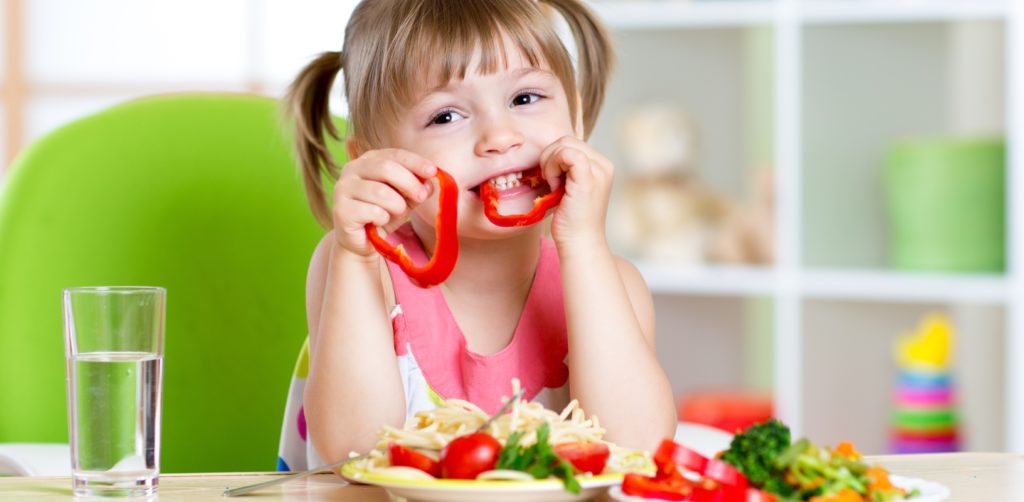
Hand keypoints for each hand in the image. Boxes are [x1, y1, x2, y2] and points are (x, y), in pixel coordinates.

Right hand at [332, 149, 436, 256]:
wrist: (362, 241)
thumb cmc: (383, 214)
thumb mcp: (405, 198)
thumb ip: (417, 188)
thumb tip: (429, 183)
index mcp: (368, 160)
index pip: (394, 154)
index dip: (415, 162)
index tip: (433, 171)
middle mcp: (351, 169)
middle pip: (386, 168)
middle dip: (409, 183)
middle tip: (421, 197)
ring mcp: (343, 189)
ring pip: (380, 192)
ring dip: (397, 206)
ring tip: (396, 214)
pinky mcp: (341, 210)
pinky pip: (372, 212)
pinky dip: (383, 219)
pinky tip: (379, 223)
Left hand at [538, 136, 613, 251]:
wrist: (579, 244)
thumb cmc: (570, 221)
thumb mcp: (568, 187)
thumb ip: (564, 169)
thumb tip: (547, 152)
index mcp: (601, 166)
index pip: (571, 143)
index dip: (554, 156)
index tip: (551, 179)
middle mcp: (604, 165)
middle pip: (566, 139)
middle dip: (549, 157)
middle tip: (549, 182)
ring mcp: (599, 171)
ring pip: (564, 144)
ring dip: (549, 162)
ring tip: (553, 185)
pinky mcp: (589, 178)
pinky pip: (567, 153)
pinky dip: (553, 165)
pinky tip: (554, 185)